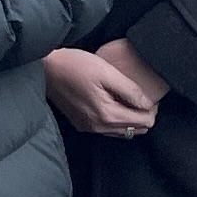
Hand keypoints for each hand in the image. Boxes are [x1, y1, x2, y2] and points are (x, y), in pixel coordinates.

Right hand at [42, 43, 161, 137]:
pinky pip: (109, 129)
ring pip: (123, 132)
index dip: (151, 107)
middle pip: (136, 130)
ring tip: (127, 97)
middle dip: (143, 114)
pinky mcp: (82, 124)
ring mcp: (89, 128)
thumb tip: (148, 104)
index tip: (146, 92)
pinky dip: (117, 119)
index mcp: (107, 114)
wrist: (44, 68)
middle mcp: (99, 127)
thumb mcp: (106, 71)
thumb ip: (130, 90)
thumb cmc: (73, 65)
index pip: (145, 122)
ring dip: (130, 118)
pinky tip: (112, 102)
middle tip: (138, 94)